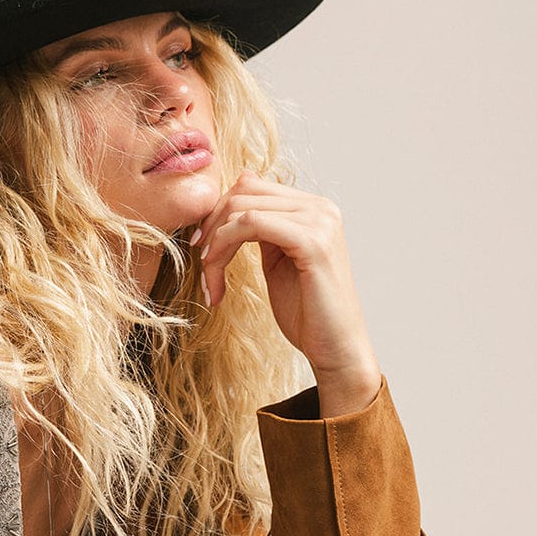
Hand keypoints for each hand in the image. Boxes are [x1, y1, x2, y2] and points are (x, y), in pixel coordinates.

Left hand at [191, 173, 381, 415]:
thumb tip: (236, 194)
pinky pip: (251, 224)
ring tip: (210, 279)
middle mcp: (320, 207)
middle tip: (202, 266)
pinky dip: (224, 247)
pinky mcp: (313, 241)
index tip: (201, 246)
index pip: (250, 186)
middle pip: (242, 192)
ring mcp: (319, 221)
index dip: (217, 213)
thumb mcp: (277, 259)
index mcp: (313, 208)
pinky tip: (217, 276)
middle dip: (211, 228)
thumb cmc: (306, 311)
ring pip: (241, 209)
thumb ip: (261, 228)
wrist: (336, 349)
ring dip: (214, 244)